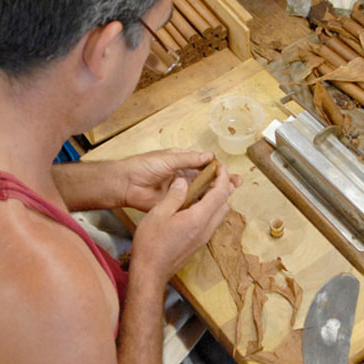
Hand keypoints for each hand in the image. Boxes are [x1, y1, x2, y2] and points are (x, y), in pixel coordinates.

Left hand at [119, 149, 241, 211]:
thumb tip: (209, 156)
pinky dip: (202, 205)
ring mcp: (180, 191)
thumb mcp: (169, 159)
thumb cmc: (144, 166)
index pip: (203, 164)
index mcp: (181, 162)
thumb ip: (189, 159)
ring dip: (215, 193)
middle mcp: (183, 176)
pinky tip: (214, 206)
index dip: (216, 168)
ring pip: (201, 192)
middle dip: (221, 181)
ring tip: (231, 193)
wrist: (126, 184)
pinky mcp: (175, 203)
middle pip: (206, 179)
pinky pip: (191, 204)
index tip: (228, 170)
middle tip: (237, 183)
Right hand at [131, 164, 235, 282]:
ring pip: (220, 214)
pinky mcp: (198, 243)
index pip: (220, 194)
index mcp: (198, 219)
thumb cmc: (151, 244)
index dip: (222, 178)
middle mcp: (206, 229)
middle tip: (214, 176)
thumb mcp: (159, 214)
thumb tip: (184, 181)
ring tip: (204, 188)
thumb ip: (174, 195)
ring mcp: (203, 238)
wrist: (151, 272)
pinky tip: (194, 205)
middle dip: (223, 187)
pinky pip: (211, 223)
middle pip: (225, 204)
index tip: (220, 167)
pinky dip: (209, 210)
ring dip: (217, 200)